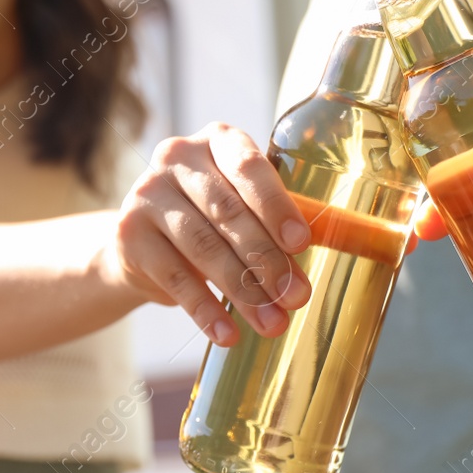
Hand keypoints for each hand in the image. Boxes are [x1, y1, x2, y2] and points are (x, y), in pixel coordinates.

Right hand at [99, 123, 313, 346]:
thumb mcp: (244, 204)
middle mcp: (176, 157)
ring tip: (272, 324)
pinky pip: (173, 277)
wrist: (142, 240)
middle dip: (266, 259)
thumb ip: (281, 217)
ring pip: (202, 247)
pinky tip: (227, 333)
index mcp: (217, 140)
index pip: (248, 167)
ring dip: (242, 291)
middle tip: (296, 296)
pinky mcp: (128, 234)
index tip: (302, 243)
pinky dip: (204, 310)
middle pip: (227, 212)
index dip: (276, 205)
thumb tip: (344, 240)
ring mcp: (146, 193)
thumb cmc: (212, 217)